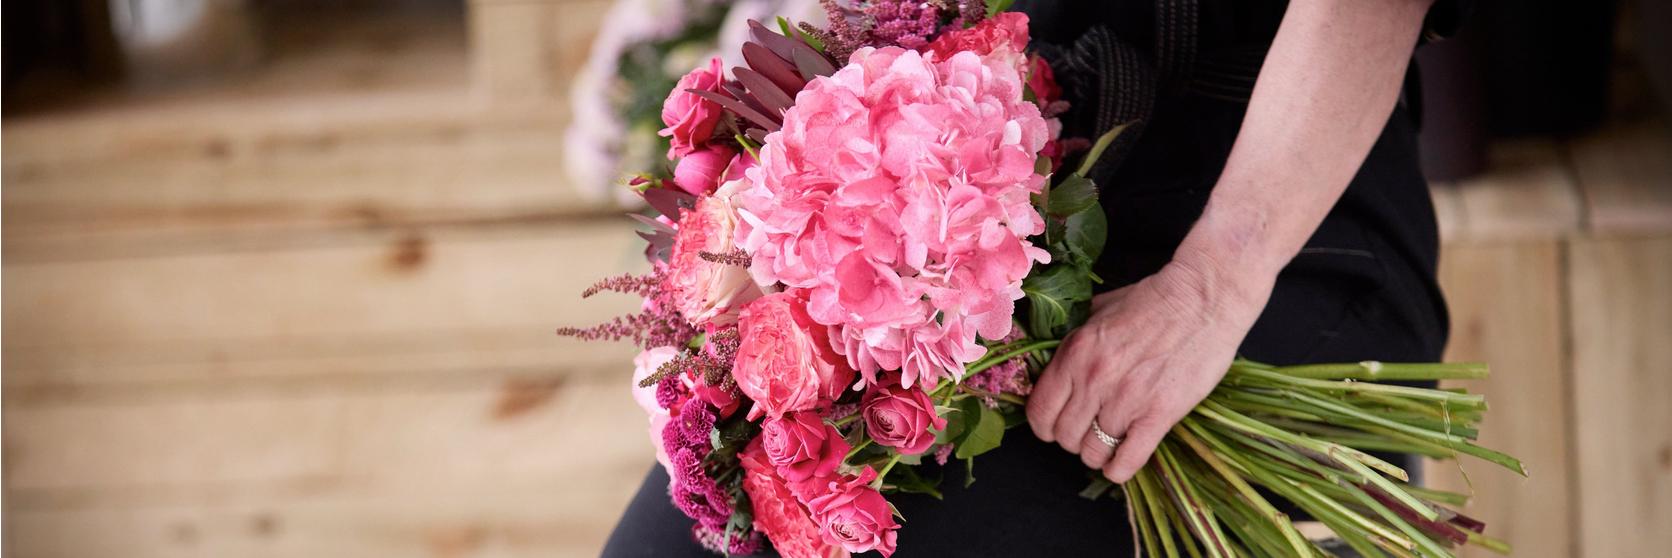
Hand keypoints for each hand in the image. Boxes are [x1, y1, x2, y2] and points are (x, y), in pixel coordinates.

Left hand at [1025, 257, 1268, 482]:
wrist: (1201, 299)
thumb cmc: (1151, 301)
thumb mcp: (1096, 311)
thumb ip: (1070, 339)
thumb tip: (1048, 361)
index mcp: (1074, 353)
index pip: (1039, 411)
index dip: (1044, 425)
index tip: (1054, 425)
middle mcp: (1094, 379)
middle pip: (1064, 437)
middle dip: (1071, 439)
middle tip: (1085, 431)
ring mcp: (1126, 399)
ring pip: (1092, 452)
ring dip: (1096, 454)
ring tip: (1106, 443)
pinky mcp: (1159, 414)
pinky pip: (1127, 460)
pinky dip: (1119, 469)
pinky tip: (1120, 464)